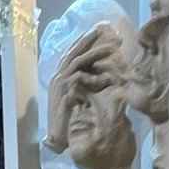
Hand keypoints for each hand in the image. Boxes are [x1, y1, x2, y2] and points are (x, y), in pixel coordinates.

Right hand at [45, 24, 127, 149]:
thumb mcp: (78, 98)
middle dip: (90, 39)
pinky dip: (92, 77)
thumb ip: (84, 86)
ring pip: (78, 62)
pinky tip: (105, 78)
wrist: (56, 138)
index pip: (73, 53)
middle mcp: (58, 77)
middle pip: (74, 52)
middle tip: (106, 30)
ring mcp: (60, 85)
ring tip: (112, 48)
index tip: (100, 31)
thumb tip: (100, 76)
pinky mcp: (64, 94)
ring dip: (96, 53)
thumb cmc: (68, 121)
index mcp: (60, 76)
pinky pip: (78, 79)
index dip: (86, 42)